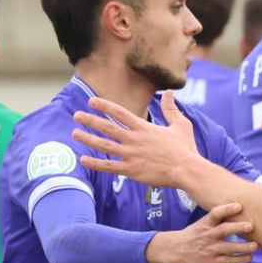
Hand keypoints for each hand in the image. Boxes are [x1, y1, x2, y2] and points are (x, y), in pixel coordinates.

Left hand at [72, 91, 198, 188]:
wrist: (187, 170)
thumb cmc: (185, 148)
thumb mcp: (181, 124)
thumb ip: (171, 108)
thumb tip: (169, 91)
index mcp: (144, 127)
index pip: (119, 113)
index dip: (104, 106)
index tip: (91, 101)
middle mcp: (134, 139)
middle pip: (107, 127)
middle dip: (90, 120)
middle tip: (76, 116)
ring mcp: (131, 155)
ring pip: (104, 145)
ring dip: (88, 139)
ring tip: (74, 133)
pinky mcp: (131, 170)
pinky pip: (108, 166)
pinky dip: (95, 163)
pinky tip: (83, 159)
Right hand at [145, 203, 260, 262]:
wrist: (175, 250)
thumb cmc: (195, 234)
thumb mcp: (202, 223)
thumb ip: (219, 218)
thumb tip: (242, 207)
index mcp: (206, 223)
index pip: (215, 213)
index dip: (227, 209)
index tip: (239, 206)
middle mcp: (208, 235)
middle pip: (224, 230)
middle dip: (237, 227)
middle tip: (251, 226)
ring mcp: (210, 249)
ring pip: (229, 248)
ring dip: (243, 247)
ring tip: (256, 245)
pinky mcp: (212, 262)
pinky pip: (228, 261)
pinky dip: (239, 259)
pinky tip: (249, 257)